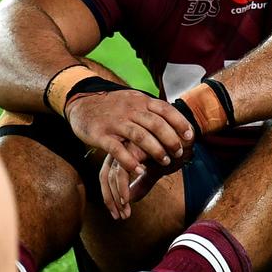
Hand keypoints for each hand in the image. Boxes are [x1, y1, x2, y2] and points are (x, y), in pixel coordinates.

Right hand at [64, 89, 193, 178]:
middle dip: (170, 139)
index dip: (179, 122)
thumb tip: (176, 119)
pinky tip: (139, 171)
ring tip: (165, 162)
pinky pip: (117, 149)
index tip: (190, 136)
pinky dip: (129, 160)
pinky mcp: (101, 134)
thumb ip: (151, 109)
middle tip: (180, 152)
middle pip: (155, 123)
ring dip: (155, 150)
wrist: (80, 102)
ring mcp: (115, 122)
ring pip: (139, 136)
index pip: (164, 109)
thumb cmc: (112, 106)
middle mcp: (130, 109)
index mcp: (140, 101)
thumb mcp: (133, 100)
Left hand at [100, 145, 190, 219]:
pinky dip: (123, 189)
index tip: (118, 212)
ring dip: (117, 198)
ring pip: (112, 176)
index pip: (107, 175)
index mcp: (123, 151)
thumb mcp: (155, 171)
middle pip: (105, 176)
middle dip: (110, 199)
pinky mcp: (133, 148)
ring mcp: (125, 146)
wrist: (186, 138)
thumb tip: (131, 199)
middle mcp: (121, 147)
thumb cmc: (171, 151)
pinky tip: (128, 200)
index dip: (110, 195)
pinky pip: (122, 172)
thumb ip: (143, 182)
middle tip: (119, 216)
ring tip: (125, 213)